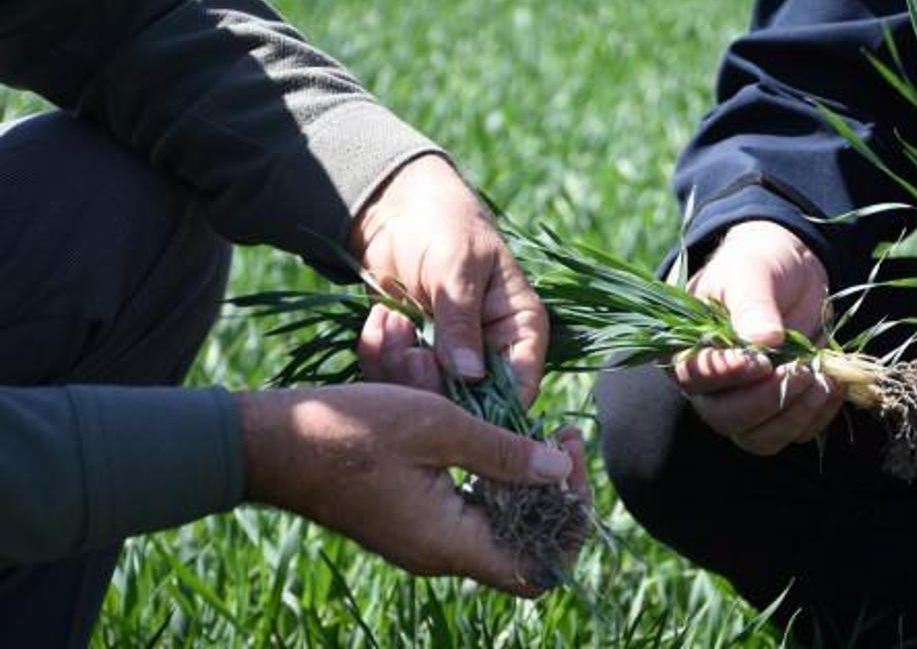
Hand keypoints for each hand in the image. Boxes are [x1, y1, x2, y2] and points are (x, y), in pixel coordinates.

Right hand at [236, 384, 587, 595]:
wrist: (271, 443)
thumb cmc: (349, 430)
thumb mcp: (436, 426)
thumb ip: (502, 452)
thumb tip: (559, 470)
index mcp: (448, 543)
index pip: (538, 566)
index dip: (570, 518)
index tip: (570, 455)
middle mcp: (439, 554)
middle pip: (526, 545)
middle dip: (556, 491)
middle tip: (562, 435)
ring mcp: (423, 539)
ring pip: (500, 525)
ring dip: (526, 480)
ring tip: (538, 430)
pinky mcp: (410, 520)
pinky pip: (469, 510)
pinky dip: (492, 477)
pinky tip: (496, 436)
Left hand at [350, 154, 547, 404]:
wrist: (395, 207)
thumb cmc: (443, 223)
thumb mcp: (456, 266)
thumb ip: (461, 321)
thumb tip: (470, 377)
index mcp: (520, 329)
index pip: (522, 386)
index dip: (495, 406)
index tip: (454, 394)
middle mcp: (490, 353)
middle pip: (471, 404)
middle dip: (432, 382)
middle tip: (409, 345)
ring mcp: (449, 359)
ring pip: (428, 397)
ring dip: (399, 365)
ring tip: (392, 320)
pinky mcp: (412, 358)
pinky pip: (394, 380)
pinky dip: (379, 356)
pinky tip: (380, 318)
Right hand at [673, 220, 841, 455]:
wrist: (792, 268)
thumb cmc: (758, 264)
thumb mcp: (751, 272)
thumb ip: (752, 304)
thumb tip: (763, 341)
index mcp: (689, 348)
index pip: (694, 378)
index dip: (725, 376)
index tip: (759, 361)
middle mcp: (711, 386)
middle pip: (726, 418)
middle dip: (767, 400)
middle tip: (799, 370)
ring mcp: (746, 401)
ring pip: (759, 438)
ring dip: (794, 416)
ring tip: (822, 381)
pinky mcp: (780, 409)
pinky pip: (793, 433)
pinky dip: (817, 416)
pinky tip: (833, 386)